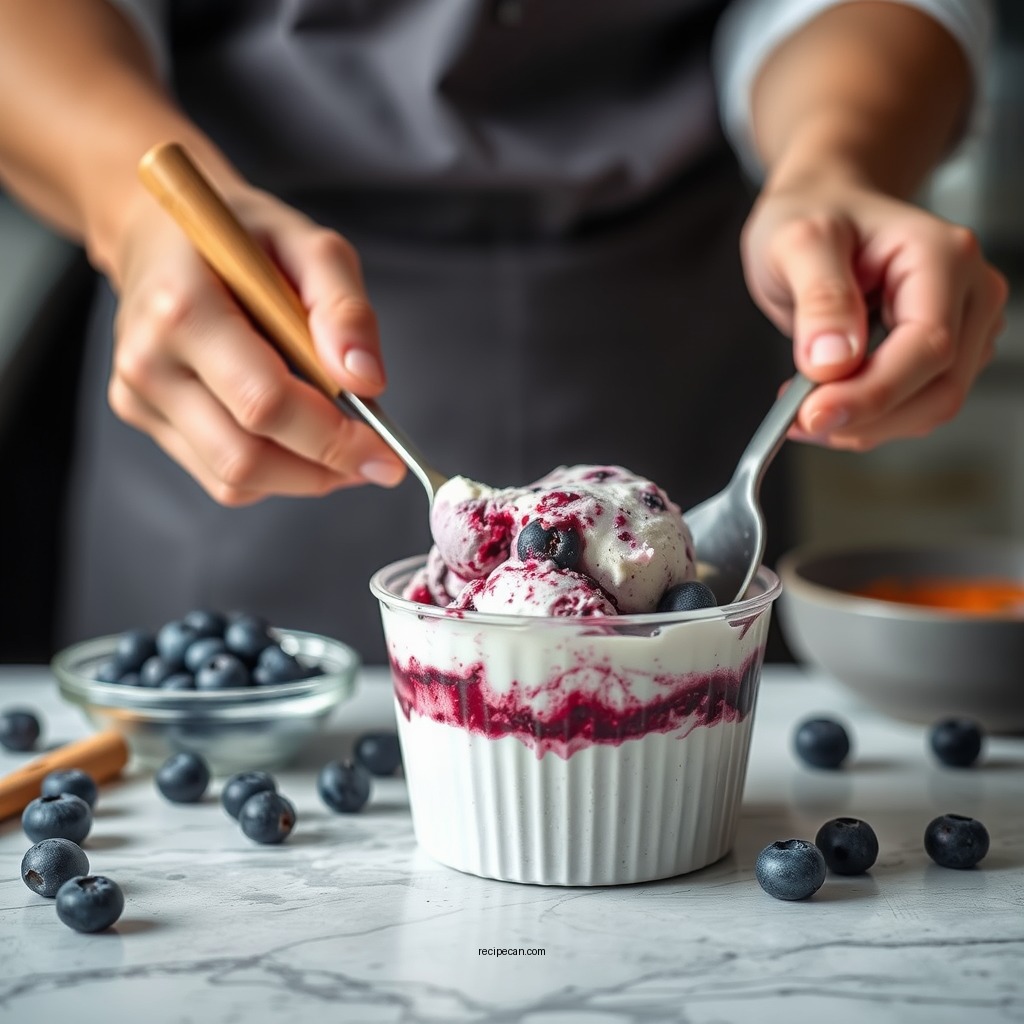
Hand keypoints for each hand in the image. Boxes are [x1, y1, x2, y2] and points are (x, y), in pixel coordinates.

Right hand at [107, 186, 405, 503]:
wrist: (164, 233)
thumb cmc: (243, 238)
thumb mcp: (310, 245)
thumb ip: (345, 309)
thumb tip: (367, 381)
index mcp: (183, 308)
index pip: (265, 402)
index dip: (333, 440)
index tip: (386, 454)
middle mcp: (148, 360)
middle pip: (245, 457)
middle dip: (323, 469)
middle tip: (375, 462)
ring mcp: (138, 396)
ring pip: (233, 481)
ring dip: (303, 478)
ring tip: (344, 449)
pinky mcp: (144, 418)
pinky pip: (220, 476)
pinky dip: (274, 472)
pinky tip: (301, 440)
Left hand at [741, 175, 1007, 449]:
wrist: (822, 210)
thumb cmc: (813, 215)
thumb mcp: (797, 241)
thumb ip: (819, 297)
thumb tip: (830, 361)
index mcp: (943, 256)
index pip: (928, 347)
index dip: (873, 393)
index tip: (812, 414)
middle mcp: (968, 292)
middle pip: (939, 388)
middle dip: (865, 417)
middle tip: (797, 421)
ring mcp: (964, 327)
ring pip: (930, 408)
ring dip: (864, 425)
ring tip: (802, 408)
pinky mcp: (944, 355)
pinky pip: (914, 407)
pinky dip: (867, 419)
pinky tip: (826, 402)